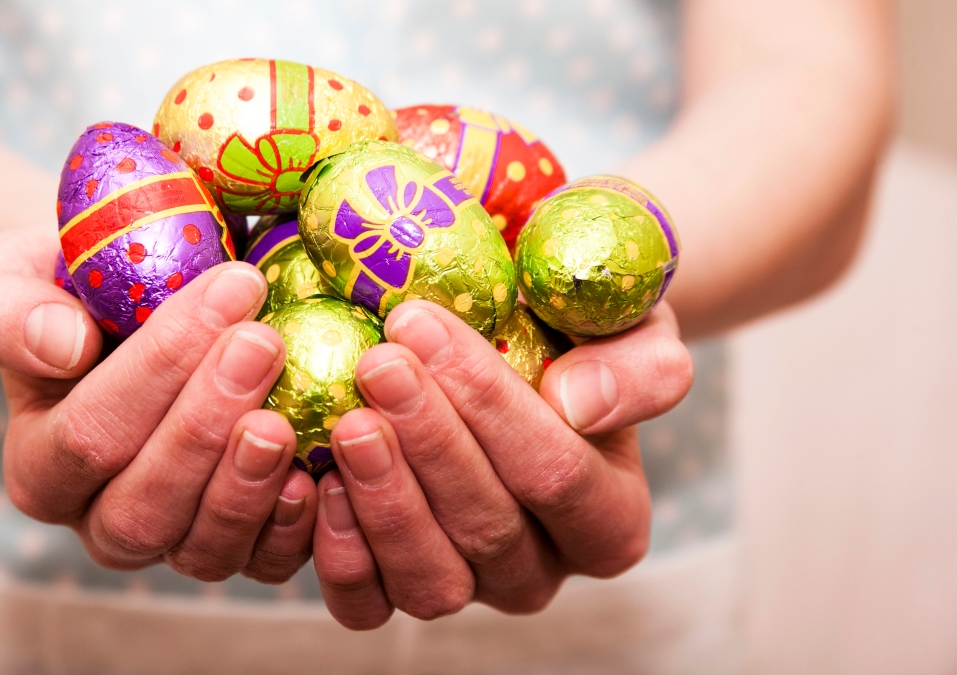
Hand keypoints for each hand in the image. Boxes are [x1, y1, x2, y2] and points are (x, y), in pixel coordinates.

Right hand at [0, 228, 315, 582]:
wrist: (132, 312)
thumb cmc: (72, 291)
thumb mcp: (13, 278)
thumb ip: (8, 311)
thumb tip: (61, 346)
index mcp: (40, 466)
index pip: (89, 434)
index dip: (159, 367)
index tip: (230, 287)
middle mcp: (99, 521)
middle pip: (144, 506)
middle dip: (206, 425)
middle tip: (263, 343)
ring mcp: (171, 542)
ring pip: (201, 548)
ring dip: (248, 484)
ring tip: (286, 415)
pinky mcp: (237, 548)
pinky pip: (264, 564)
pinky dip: (295, 528)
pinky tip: (320, 471)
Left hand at [311, 300, 692, 628]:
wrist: (515, 352)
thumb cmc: (575, 336)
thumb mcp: (633, 329)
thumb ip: (637, 367)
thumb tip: (578, 404)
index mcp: (612, 518)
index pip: (556, 473)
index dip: (490, 405)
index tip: (423, 326)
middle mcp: (543, 569)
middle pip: (488, 526)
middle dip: (428, 439)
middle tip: (378, 363)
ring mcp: (470, 587)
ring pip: (431, 579)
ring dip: (385, 499)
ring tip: (350, 422)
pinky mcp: (398, 592)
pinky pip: (368, 604)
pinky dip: (340, 554)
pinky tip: (320, 481)